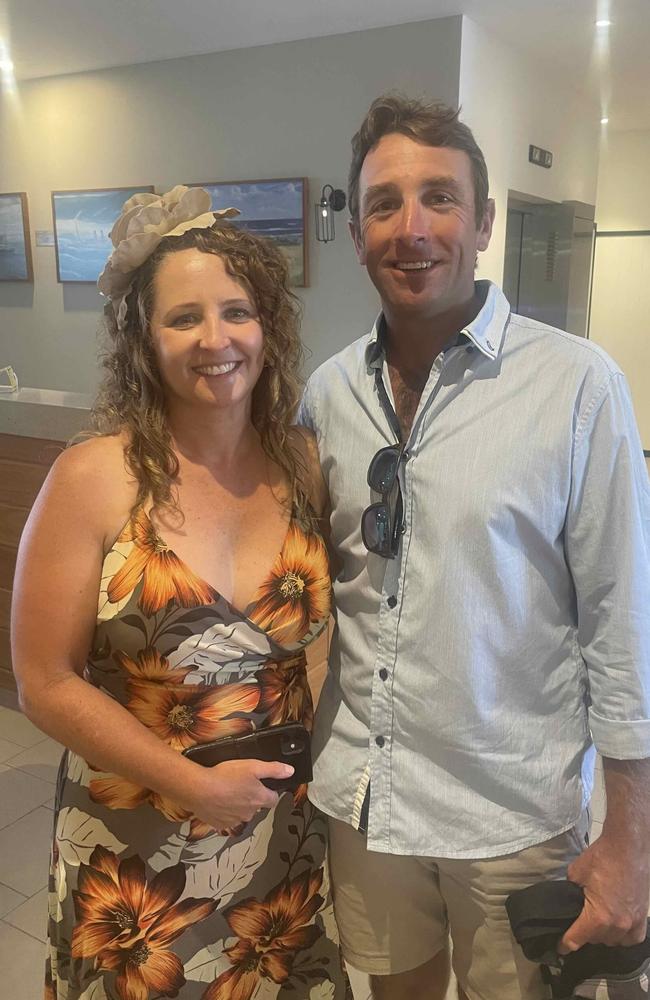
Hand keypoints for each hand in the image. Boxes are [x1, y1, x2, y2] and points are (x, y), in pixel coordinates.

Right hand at [179, 758, 293, 830]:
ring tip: (227, 791)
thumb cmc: (225, 776)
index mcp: (260, 799)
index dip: (270, 791)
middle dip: (251, 797)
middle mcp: (250, 813)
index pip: (273, 799)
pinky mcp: (221, 825)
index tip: (263, 785)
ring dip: (238, 804)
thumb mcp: (252, 766)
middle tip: (240, 784)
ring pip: (241, 812)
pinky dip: (225, 811)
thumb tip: (290, 771)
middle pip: (257, 806)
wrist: (199, 789)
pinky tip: (218, 801)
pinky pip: (227, 819)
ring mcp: (235, 821)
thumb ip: (273, 769)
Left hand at [559, 832, 649, 952]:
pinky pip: (632, 938)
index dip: (564, 944)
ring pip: (613, 941)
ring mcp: (632, 923)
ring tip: (596, 922)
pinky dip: (623, 936)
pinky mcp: (642, 917)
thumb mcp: (575, 874)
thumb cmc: (601, 857)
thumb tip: (568, 900)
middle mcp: (617, 926)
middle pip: (595, 940)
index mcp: (598, 917)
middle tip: (578, 921)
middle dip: (585, 933)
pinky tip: (616, 927)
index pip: (577, 939)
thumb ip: (570, 892)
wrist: (628, 847)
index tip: (559, 947)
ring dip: (603, 935)